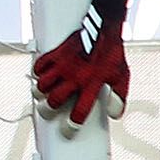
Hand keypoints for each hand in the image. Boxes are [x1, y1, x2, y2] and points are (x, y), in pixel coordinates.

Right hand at [32, 4, 129, 129]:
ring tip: (45, 94)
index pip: (79, 111)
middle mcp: (75, 76)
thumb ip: (118, 97)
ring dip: (41, 92)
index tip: (68, 130)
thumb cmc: (112, 53)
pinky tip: (43, 75)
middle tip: (49, 111)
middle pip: (53, 101)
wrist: (104, 29)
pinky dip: (38, 73)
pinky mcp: (56, 54)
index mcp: (92, 83)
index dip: (72, 125)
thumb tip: (115, 114)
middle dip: (49, 109)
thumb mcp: (121, 76)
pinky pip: (39, 66)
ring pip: (42, 85)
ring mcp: (63, 65)